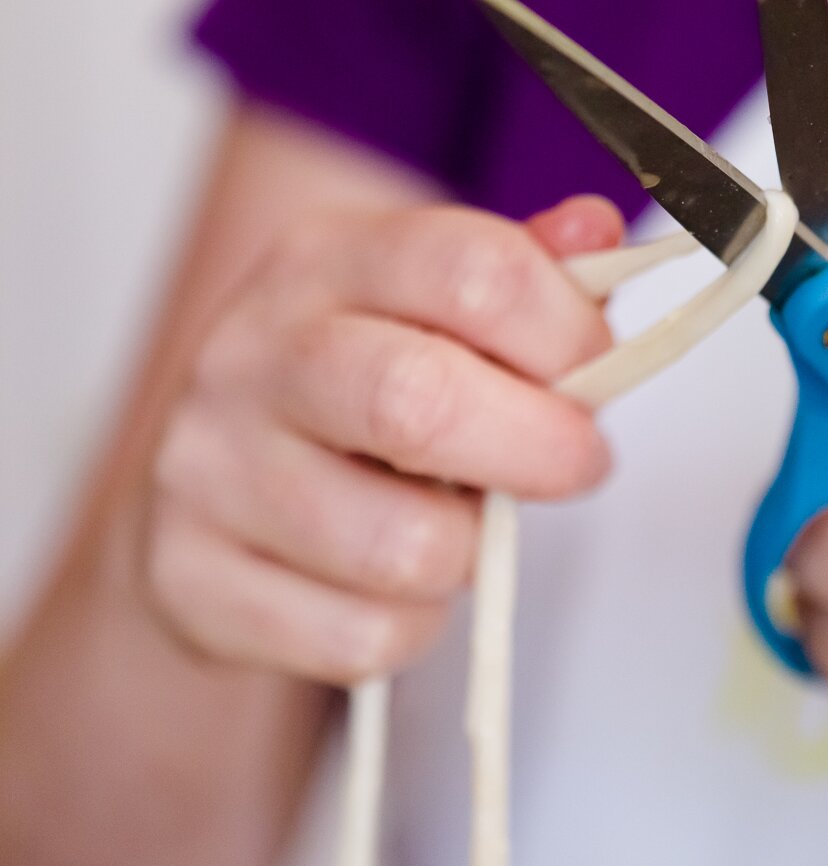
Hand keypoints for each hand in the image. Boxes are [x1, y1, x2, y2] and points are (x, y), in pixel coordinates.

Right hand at [145, 195, 620, 683]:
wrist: (203, 495)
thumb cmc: (352, 397)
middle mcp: (248, 354)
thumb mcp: (425, 307)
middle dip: (536, 449)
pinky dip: (410, 628)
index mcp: (321, 262)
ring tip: (455, 528)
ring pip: (404, 547)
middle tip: (577, 465)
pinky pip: (363, 637)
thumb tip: (596, 228)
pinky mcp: (194, 581)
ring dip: (468, 554)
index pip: (470, 271)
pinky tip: (386, 588)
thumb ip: (519, 274)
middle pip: (418, 401)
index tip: (595, 371)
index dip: (565, 331)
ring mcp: (206, 470)